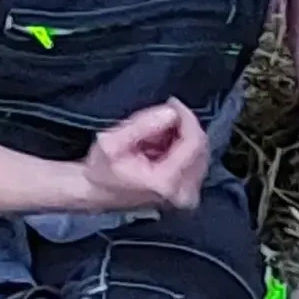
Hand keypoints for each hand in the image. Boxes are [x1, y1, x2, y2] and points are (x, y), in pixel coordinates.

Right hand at [78, 100, 208, 212]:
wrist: (97, 193)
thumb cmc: (101, 170)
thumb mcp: (112, 142)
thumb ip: (143, 125)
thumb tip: (172, 112)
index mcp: (166, 182)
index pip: (194, 142)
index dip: (187, 117)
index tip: (172, 103)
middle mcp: (184, 193)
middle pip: (201, 147)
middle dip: (182, 127)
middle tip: (157, 121)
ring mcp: (189, 196)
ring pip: (200, 152)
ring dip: (181, 137)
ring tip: (154, 137)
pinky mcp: (189, 194)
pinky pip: (195, 161)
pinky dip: (181, 148)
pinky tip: (161, 148)